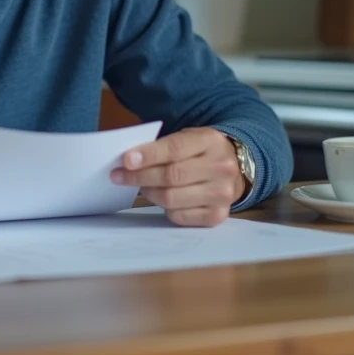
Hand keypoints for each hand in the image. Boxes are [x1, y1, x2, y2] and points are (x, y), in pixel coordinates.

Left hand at [110, 128, 244, 226]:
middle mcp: (221, 168)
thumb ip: (161, 146)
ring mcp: (222, 194)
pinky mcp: (217, 215)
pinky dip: (164, 209)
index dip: (148, 155)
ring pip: (172, 198)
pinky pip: (179, 216)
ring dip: (149, 193)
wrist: (235, 168)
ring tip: (141, 187)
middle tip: (118, 176)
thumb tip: (128, 161)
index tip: (126, 160)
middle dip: (140, 177)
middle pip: (171, 176)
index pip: (175, 149)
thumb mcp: (187, 138)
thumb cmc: (200, 152)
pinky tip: (160, 199)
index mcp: (211, 141)